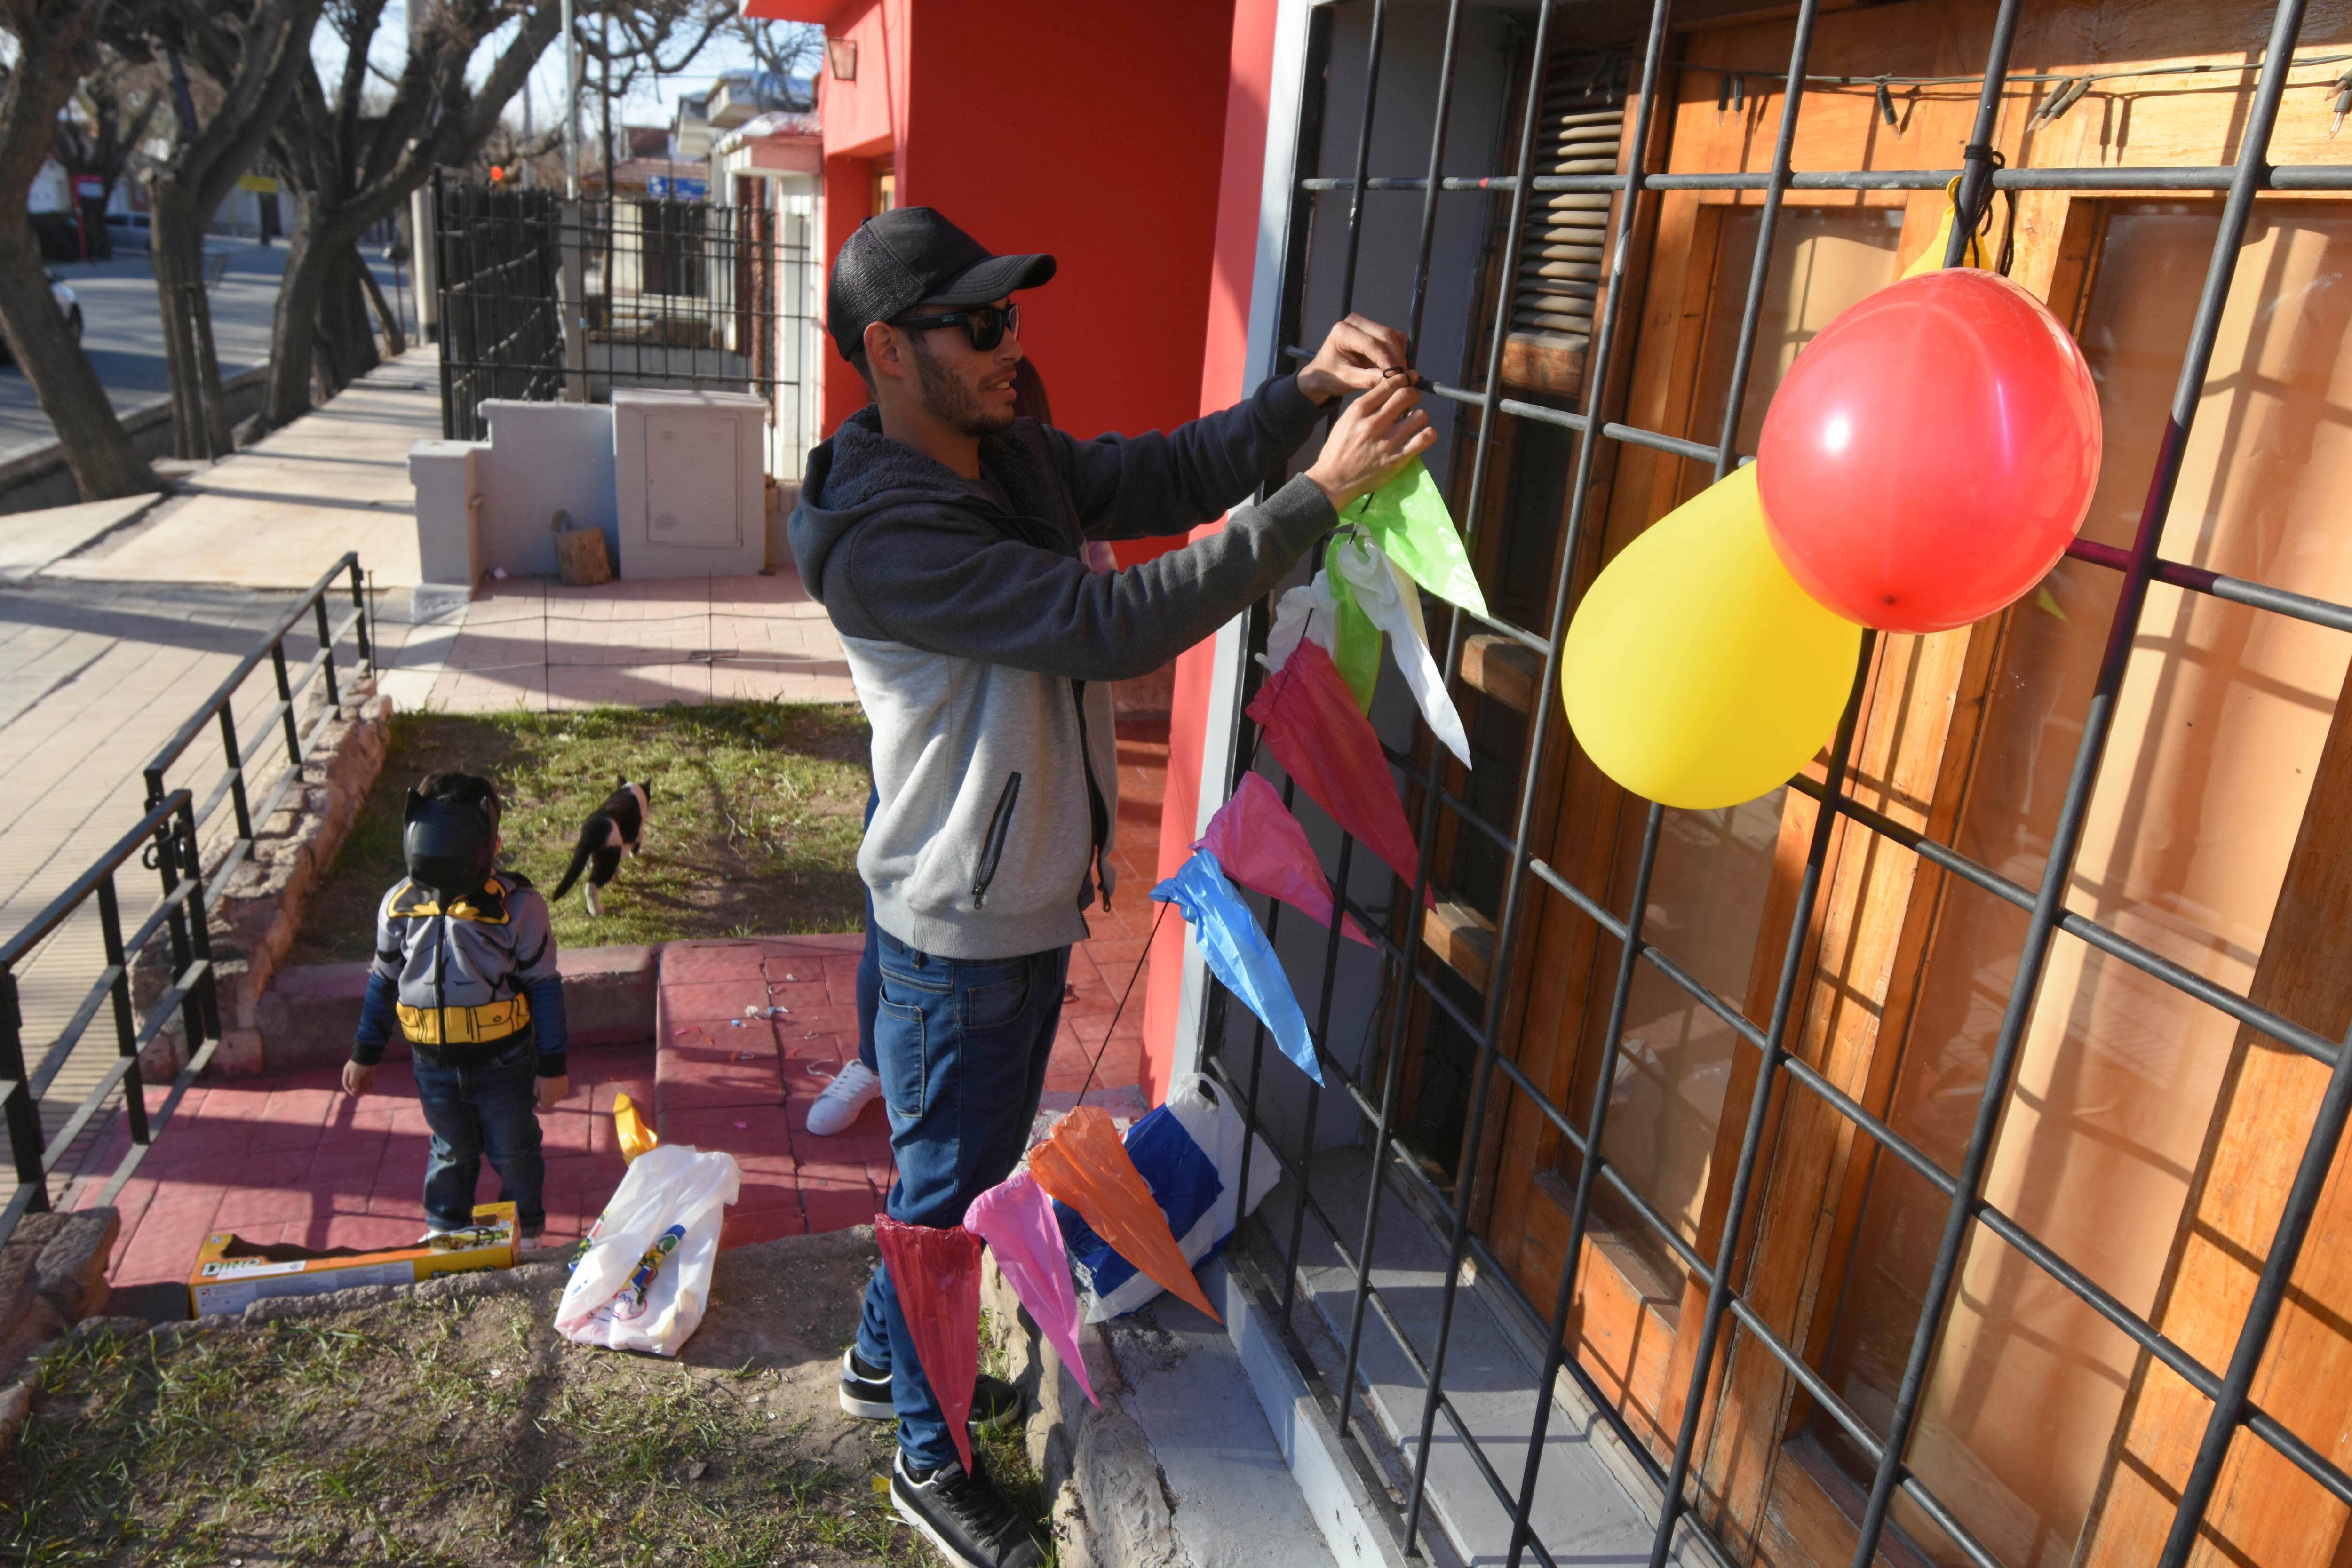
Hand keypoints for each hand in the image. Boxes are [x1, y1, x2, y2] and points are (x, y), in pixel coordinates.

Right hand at [342, 1061, 376, 1096]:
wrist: (369, 1054)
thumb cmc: (360, 1064)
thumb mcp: (354, 1074)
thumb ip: (353, 1083)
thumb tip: (354, 1090)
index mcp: (348, 1073)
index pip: (346, 1084)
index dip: (349, 1090)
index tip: (354, 1094)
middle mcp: (354, 1073)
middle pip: (355, 1084)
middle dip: (358, 1090)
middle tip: (362, 1094)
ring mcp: (361, 1073)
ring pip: (362, 1083)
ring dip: (365, 1088)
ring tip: (368, 1092)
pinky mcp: (368, 1072)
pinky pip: (368, 1081)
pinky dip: (369, 1085)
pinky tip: (372, 1089)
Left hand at [536, 1073, 570, 1109]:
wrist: (553, 1067)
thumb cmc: (542, 1076)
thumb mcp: (536, 1085)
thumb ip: (537, 1095)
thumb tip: (539, 1101)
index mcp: (546, 1096)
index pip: (544, 1106)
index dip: (542, 1106)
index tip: (541, 1104)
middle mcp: (554, 1096)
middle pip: (551, 1104)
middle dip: (547, 1102)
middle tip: (545, 1098)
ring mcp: (561, 1093)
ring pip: (557, 1100)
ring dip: (554, 1098)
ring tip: (551, 1092)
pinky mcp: (566, 1089)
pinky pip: (563, 1095)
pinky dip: (560, 1094)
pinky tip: (557, 1089)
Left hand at [1298, 314, 1409, 402]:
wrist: (1324, 373)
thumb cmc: (1330, 376)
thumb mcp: (1346, 380)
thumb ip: (1368, 379)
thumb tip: (1392, 380)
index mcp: (1342, 331)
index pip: (1371, 343)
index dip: (1387, 360)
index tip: (1397, 376)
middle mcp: (1354, 322)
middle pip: (1385, 335)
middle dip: (1397, 356)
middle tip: (1404, 376)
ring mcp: (1365, 323)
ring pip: (1393, 335)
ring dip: (1400, 354)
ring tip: (1399, 374)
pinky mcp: (1374, 329)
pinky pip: (1393, 338)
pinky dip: (1398, 352)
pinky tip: (1395, 367)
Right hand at [1304, 376, 1437, 511]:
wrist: (1334, 480)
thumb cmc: (1339, 449)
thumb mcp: (1346, 420)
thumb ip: (1367, 406)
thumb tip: (1391, 393)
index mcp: (1359, 410)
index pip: (1389, 384)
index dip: (1403, 379)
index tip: (1407, 381)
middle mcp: (1374, 422)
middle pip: (1407, 395)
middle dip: (1413, 394)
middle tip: (1411, 401)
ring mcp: (1387, 441)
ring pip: (1420, 415)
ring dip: (1419, 416)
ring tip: (1413, 422)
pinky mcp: (1397, 459)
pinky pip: (1424, 439)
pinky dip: (1428, 434)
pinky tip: (1422, 435)